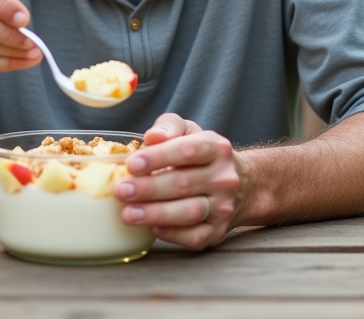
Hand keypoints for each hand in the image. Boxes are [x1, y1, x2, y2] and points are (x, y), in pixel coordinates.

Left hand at [113, 113, 243, 249]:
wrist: (243, 186)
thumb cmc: (202, 156)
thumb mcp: (190, 132)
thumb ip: (169, 127)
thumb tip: (152, 137)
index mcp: (216, 149)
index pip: (188, 151)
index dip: (159, 157)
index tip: (132, 164)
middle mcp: (224, 178)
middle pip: (184, 184)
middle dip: (149, 189)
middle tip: (121, 191)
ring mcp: (223, 207)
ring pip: (189, 212)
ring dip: (156, 213)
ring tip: (128, 213)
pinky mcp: (218, 232)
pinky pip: (194, 237)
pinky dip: (171, 233)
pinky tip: (151, 227)